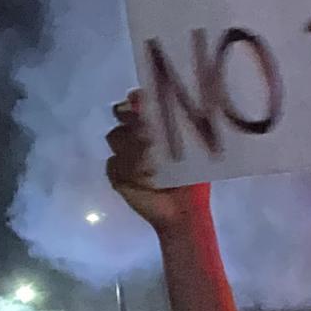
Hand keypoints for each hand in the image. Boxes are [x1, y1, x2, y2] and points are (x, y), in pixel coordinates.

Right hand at [105, 92, 212, 233]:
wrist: (184, 212)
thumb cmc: (194, 180)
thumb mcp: (197, 153)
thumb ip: (187, 131)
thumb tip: (183, 108)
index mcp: (155, 125)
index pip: (139, 100)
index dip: (137, 97)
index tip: (142, 100)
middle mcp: (136, 134)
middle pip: (121, 113)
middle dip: (130, 115)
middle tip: (146, 125)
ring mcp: (124, 153)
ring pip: (115, 137)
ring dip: (134, 145)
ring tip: (153, 160)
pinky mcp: (116, 174)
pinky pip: (114, 164)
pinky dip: (130, 170)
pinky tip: (147, 179)